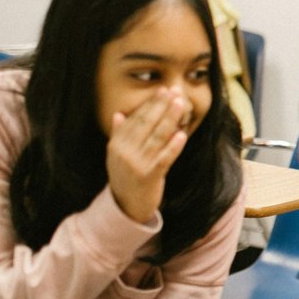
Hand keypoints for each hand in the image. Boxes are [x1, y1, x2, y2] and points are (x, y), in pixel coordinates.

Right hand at [106, 88, 187, 223]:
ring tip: (181, 104)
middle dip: (162, 105)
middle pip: (146, 124)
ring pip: (157, 137)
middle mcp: (124, 153)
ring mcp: (137, 165)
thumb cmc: (126, 177)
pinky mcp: (150, 177)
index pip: (136, 119)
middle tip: (175, 91)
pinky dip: (174, 146)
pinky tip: (182, 134)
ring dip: (170, 119)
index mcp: (116, 145)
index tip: (163, 90)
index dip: (150, 103)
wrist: (126, 207)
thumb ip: (118, 135)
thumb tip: (118, 114)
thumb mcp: (116, 157)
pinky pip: (164, 158)